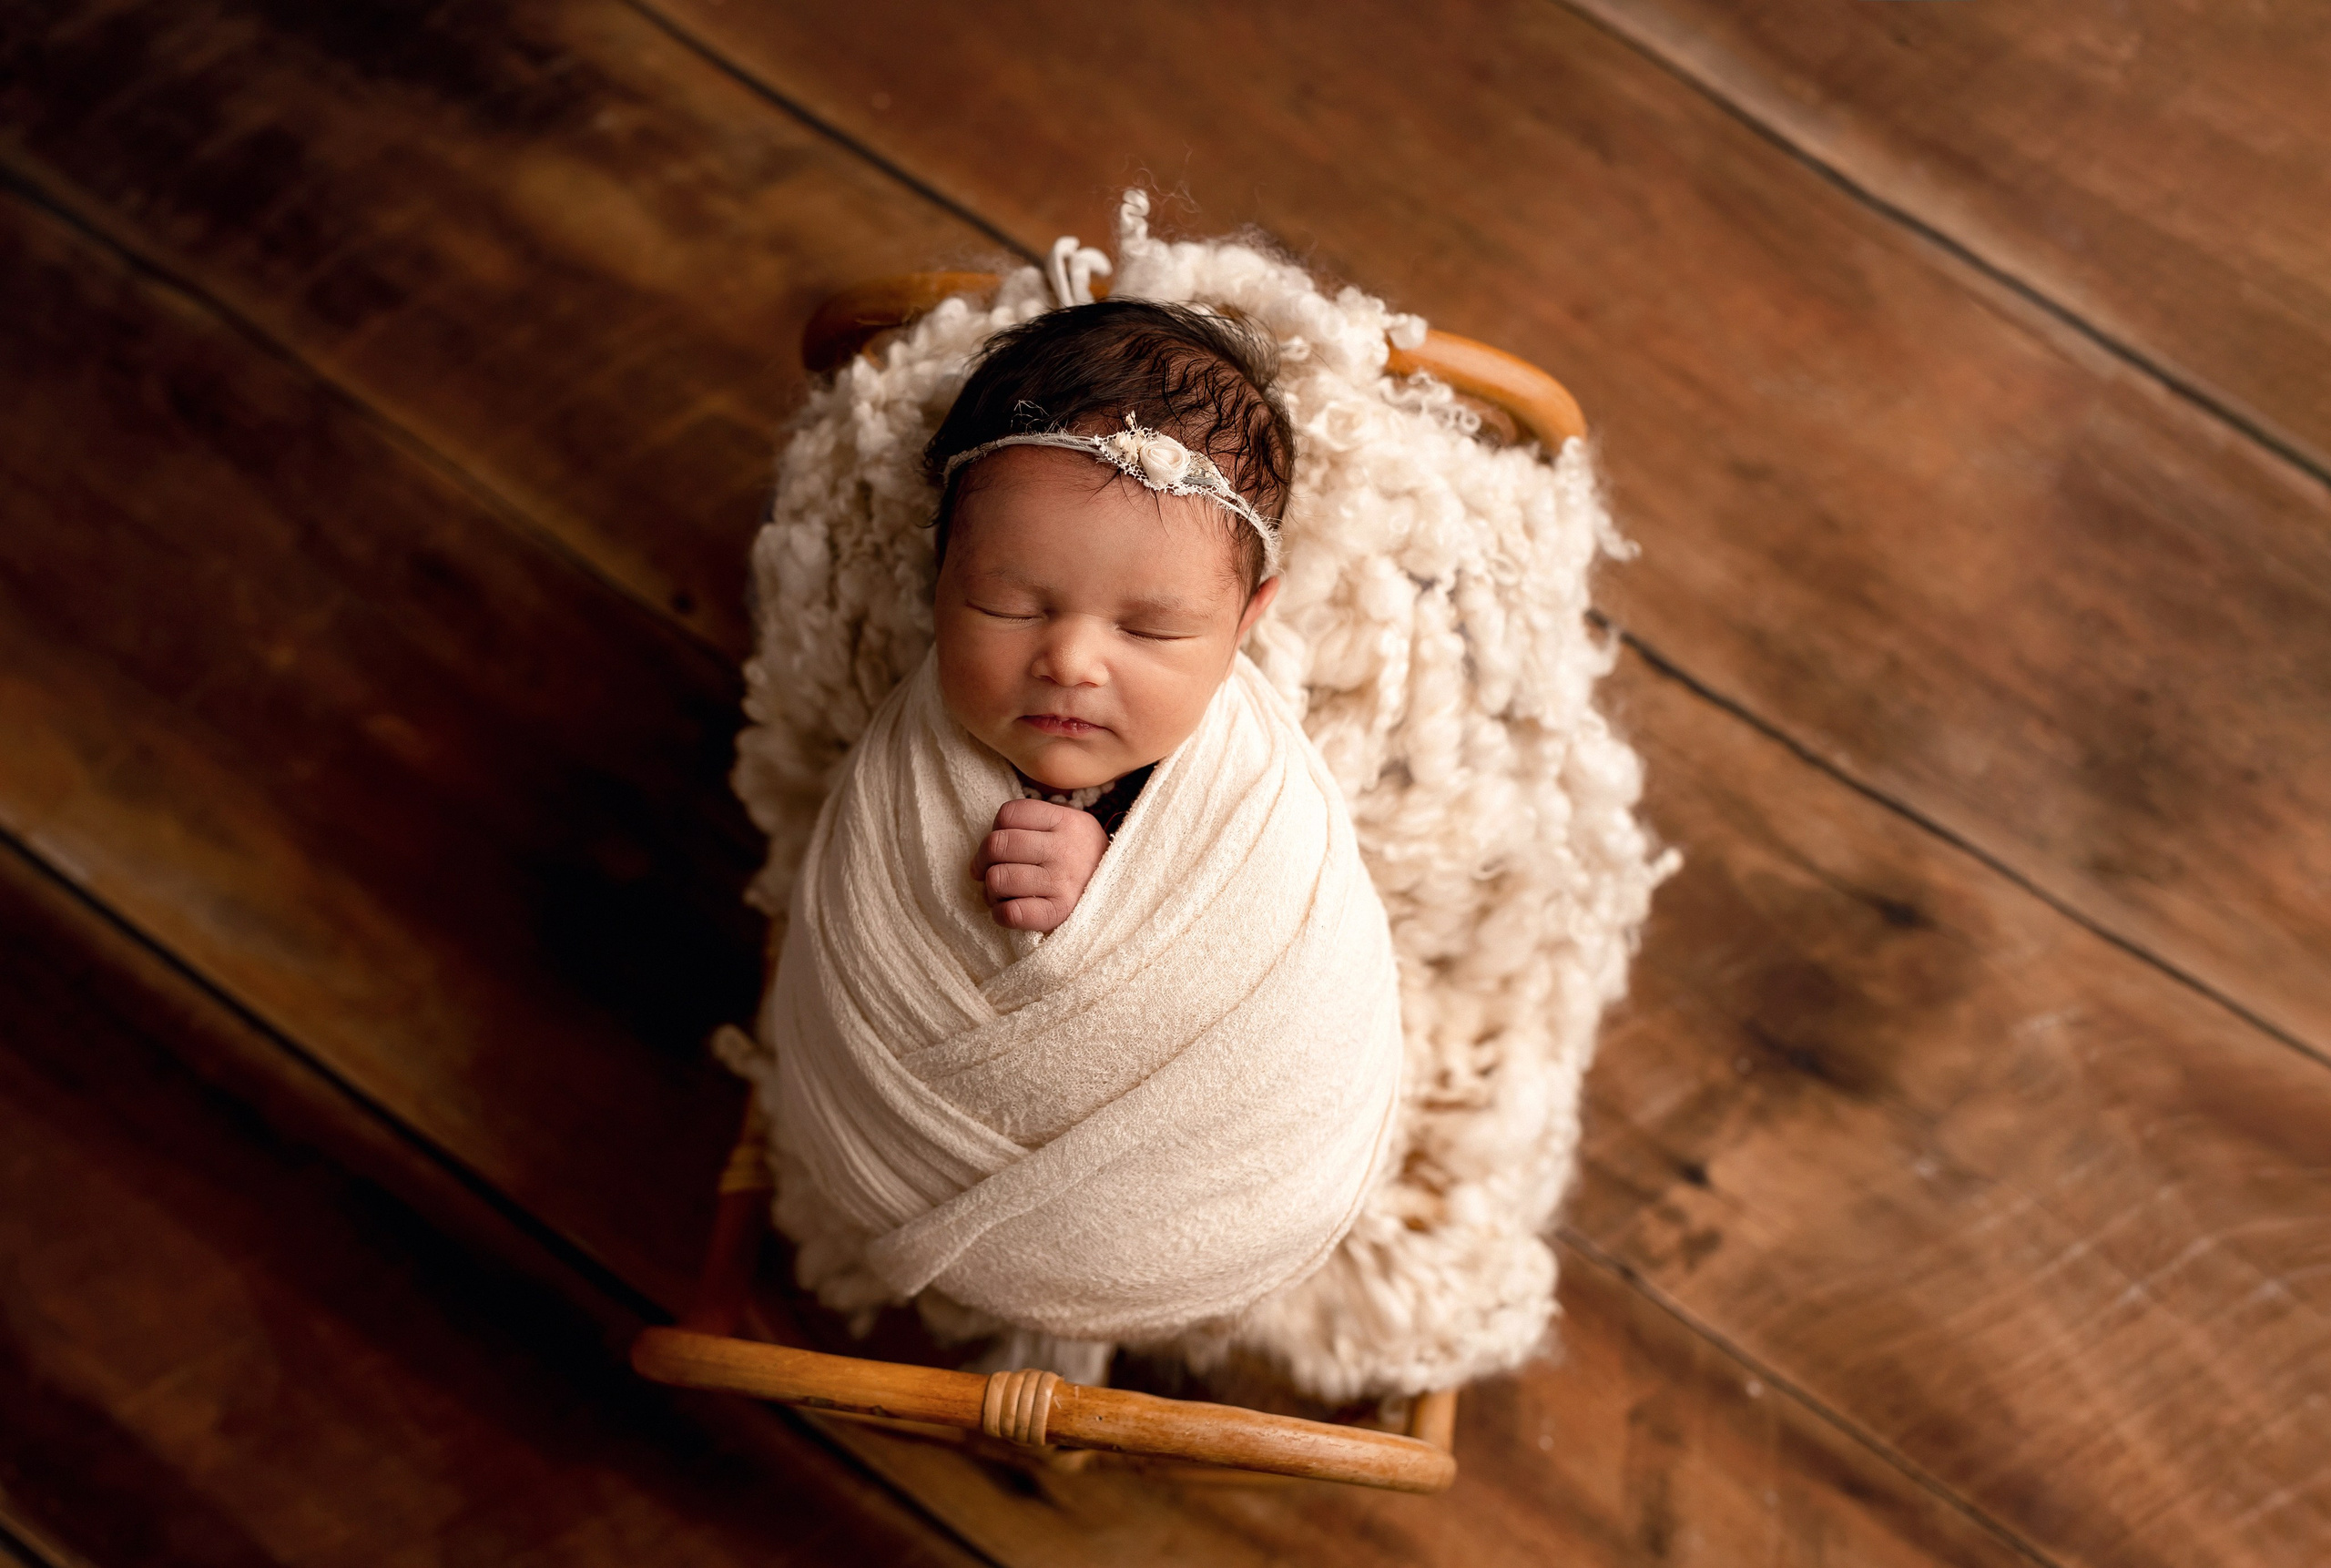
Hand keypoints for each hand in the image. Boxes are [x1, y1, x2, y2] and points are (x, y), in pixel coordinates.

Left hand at [970, 798, 1108, 933]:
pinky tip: (1009, 910)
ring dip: (991, 890)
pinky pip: (1011, 913)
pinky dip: (1000, 913)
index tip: (1002, 845)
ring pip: (997, 879)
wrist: (1122, 889)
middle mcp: (1063, 849)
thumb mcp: (1069, 824)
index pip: (1008, 814)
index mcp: (1064, 820)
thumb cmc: (1081, 857)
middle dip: (983, 860)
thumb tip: (985, 852)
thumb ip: (1032, 823)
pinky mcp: (1059, 913)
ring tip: (1004, 893)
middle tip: (989, 871)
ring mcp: (1062, 882)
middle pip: (996, 845)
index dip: (994, 829)